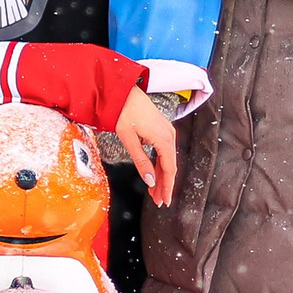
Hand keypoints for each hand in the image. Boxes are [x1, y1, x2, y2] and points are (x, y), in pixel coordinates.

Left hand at [114, 88, 178, 205]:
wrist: (122, 91)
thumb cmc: (123, 111)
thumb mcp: (129, 139)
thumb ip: (141, 162)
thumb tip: (150, 181)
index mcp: (164, 138)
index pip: (169, 169)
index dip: (167, 187)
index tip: (165, 201)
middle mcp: (169, 135)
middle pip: (170, 166)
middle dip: (164, 185)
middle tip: (159, 201)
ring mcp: (167, 131)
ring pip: (167, 159)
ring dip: (162, 176)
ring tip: (155, 191)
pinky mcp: (162, 128)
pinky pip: (164, 151)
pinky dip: (160, 164)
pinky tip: (154, 173)